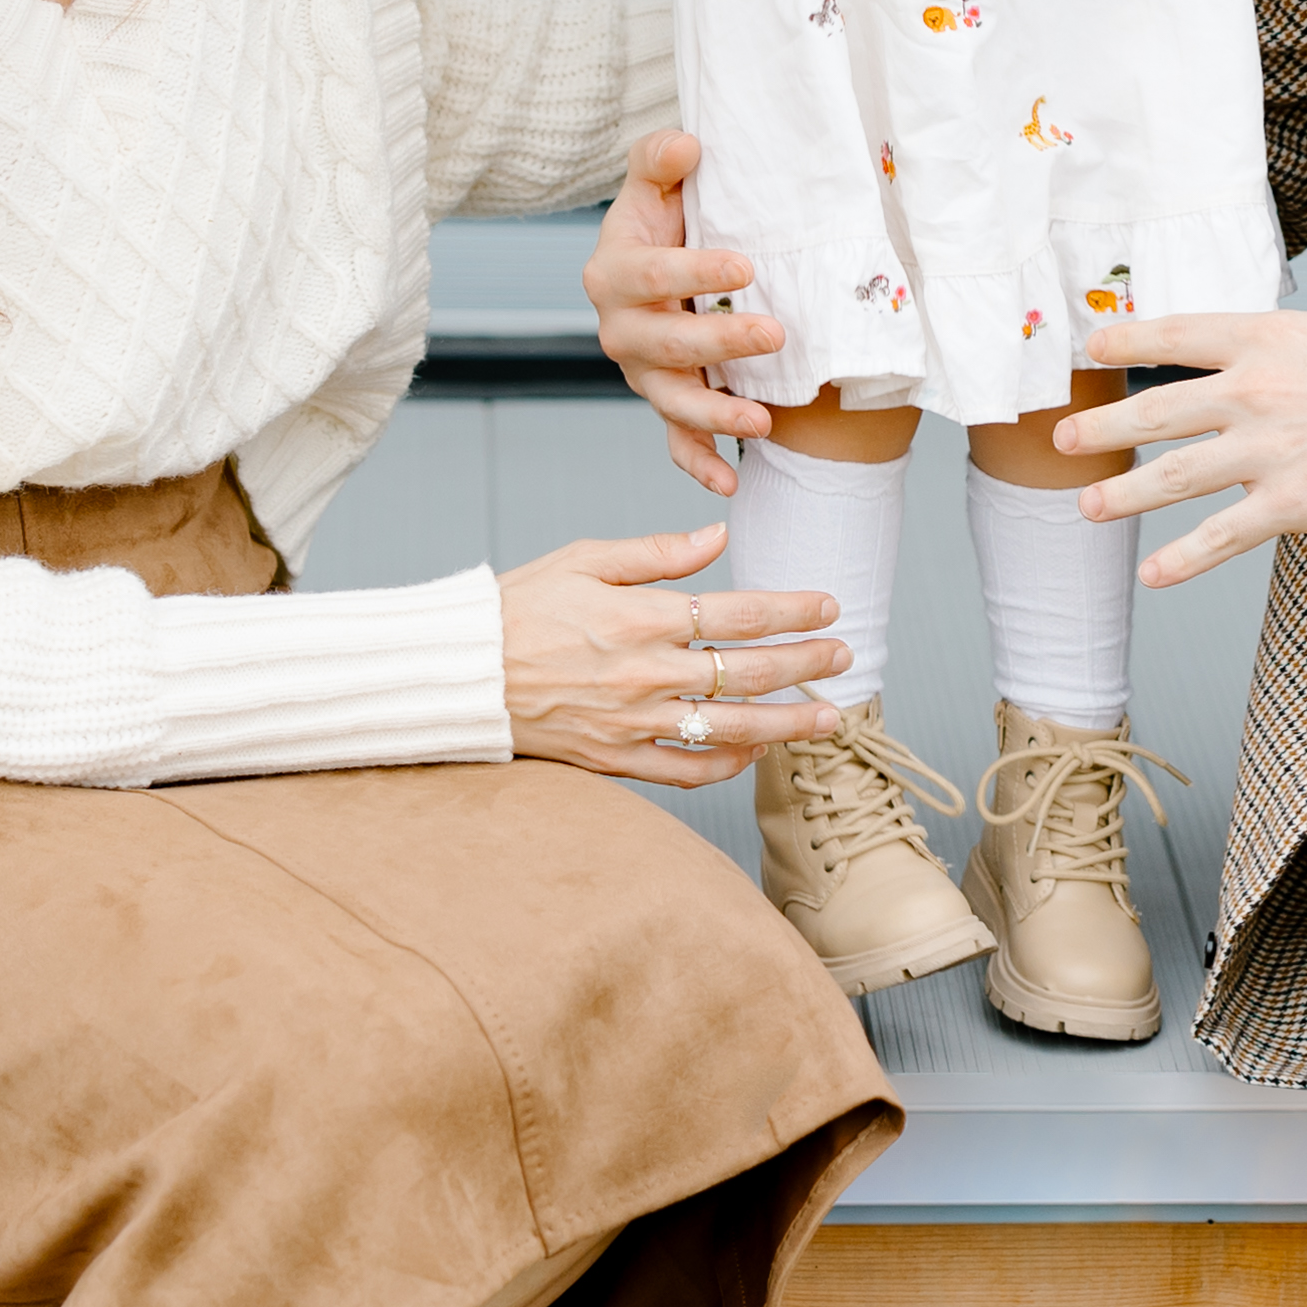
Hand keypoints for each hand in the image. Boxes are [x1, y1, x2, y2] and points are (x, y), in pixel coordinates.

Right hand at [498, 522, 845, 785]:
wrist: (462, 672)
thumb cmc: (520, 606)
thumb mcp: (584, 559)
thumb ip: (658, 552)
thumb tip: (720, 536)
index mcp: (639, 618)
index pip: (737, 613)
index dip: (791, 610)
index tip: (829, 606)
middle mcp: (643, 674)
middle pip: (746, 672)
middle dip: (805, 665)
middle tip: (845, 656)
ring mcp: (632, 722)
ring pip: (729, 728)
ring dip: (787, 724)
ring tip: (829, 718)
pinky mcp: (615, 758)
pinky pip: (685, 770)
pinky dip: (726, 765)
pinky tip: (756, 753)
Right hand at [583, 130, 786, 496]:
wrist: (662, 264)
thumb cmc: (667, 219)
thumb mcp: (656, 183)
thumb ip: (659, 158)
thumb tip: (687, 145)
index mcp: (611, 273)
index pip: (651, 274)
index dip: (695, 271)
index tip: (746, 266)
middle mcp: (620, 330)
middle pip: (666, 343)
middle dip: (720, 341)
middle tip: (775, 334)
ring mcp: (642, 374)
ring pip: (672, 401)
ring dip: (715, 414)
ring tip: (762, 420)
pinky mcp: (665, 403)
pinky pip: (676, 441)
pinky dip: (699, 464)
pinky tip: (731, 482)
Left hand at [1062, 311, 1306, 589]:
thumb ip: (1283, 351)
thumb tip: (1247, 361)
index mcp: (1270, 337)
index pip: (1179, 335)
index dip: (1127, 341)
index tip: (1091, 346)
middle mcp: (1258, 389)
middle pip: (1157, 410)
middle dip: (1102, 427)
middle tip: (1063, 438)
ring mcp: (1270, 448)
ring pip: (1173, 476)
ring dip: (1123, 495)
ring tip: (1089, 507)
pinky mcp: (1293, 502)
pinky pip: (1221, 536)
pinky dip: (1181, 559)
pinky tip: (1152, 574)